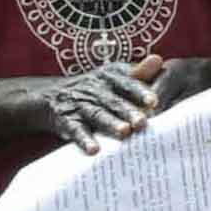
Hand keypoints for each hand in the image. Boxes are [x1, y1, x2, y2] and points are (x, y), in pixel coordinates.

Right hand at [45, 58, 167, 146]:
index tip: (154, 101)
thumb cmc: (96, 89)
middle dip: (128, 112)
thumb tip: (158, 60)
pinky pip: (76, 130)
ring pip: (97, 115)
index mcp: (109, 76)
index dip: (139, 92)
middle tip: (143, 122)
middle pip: (113, 101)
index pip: (126, 83)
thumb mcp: (114, 77)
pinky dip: (84, 140)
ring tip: (124, 133)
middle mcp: (94, 89)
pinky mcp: (67, 121)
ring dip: (110, 124)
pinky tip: (94, 150)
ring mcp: (79, 105)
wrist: (52, 97)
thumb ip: (138, 73)